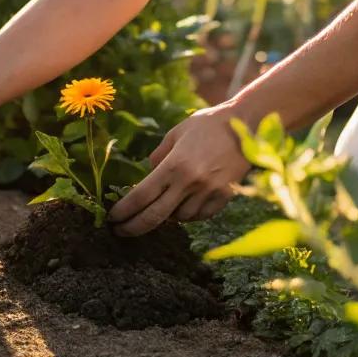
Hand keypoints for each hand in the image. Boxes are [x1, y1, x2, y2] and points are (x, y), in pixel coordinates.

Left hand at [108, 103, 248, 236]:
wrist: (246, 124)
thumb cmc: (207, 124)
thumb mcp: (176, 133)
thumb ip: (159, 157)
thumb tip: (146, 178)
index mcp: (174, 164)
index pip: (141, 196)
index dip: (123, 211)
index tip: (112, 218)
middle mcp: (190, 182)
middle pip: (155, 216)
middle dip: (133, 227)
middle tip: (120, 232)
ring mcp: (209, 192)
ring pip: (179, 218)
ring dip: (166, 217)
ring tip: (160, 207)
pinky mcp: (224, 197)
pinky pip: (200, 216)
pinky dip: (188, 215)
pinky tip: (183, 205)